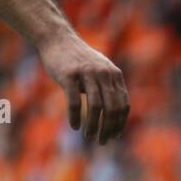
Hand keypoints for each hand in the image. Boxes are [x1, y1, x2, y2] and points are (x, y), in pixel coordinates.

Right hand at [36, 29, 128, 143]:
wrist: (57, 38)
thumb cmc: (78, 60)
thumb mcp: (100, 70)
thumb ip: (110, 88)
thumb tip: (116, 116)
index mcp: (115, 76)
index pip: (123, 105)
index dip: (120, 124)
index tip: (114, 136)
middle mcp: (104, 74)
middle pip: (112, 109)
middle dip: (108, 129)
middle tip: (102, 141)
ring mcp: (87, 74)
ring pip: (96, 107)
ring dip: (94, 126)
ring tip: (89, 137)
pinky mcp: (69, 75)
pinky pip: (75, 102)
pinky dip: (76, 117)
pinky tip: (75, 127)